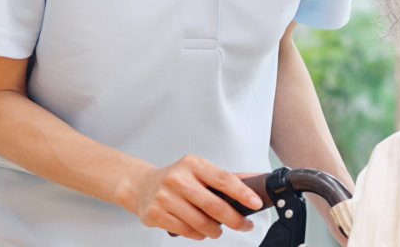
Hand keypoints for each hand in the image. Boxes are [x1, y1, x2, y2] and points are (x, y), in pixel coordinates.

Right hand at [125, 155, 261, 239]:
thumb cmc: (177, 178)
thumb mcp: (200, 171)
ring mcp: (164, 197)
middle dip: (233, 219)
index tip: (256, 203)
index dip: (242, 193)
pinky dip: (199, 235)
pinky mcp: (155, 214)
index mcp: (193, 164)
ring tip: (218, 229)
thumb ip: (227, 177)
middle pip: (214, 205)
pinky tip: (200, 231)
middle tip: (243, 225)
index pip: (223, 179)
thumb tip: (257, 180)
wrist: (142, 186)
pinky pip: (186, 231)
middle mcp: (177, 179)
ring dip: (215, 230)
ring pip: (200, 223)